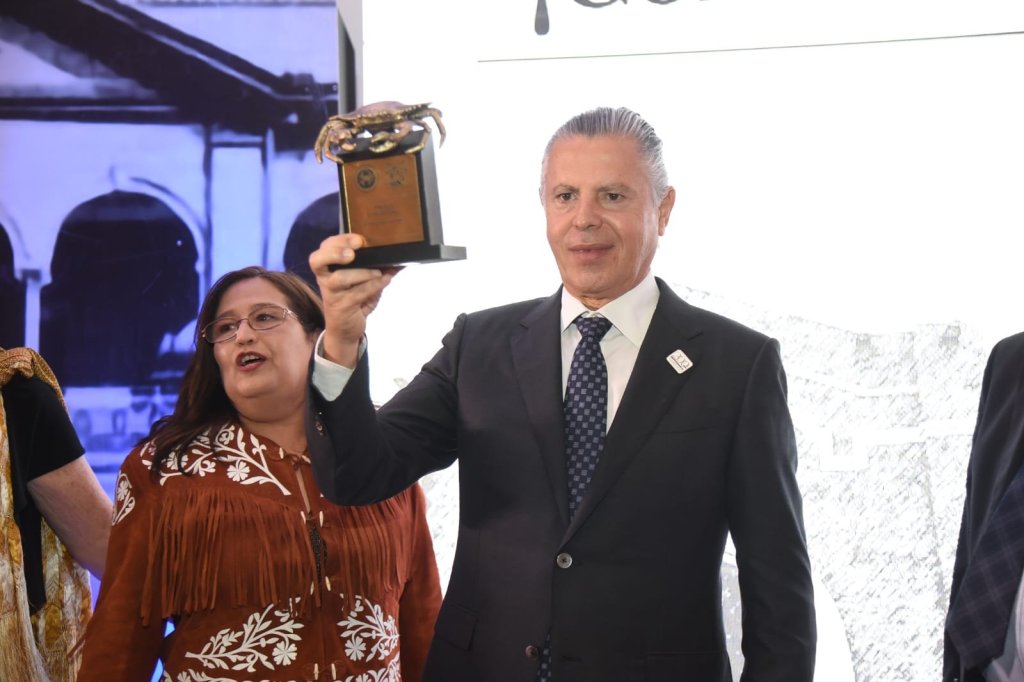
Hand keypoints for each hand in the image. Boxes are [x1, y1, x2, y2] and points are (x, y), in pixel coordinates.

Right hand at [309, 234, 401, 366]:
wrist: (345, 329)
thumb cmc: (354, 298)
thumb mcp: (365, 280)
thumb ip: (379, 266)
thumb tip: (400, 255)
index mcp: (328, 266)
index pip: (325, 247)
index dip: (338, 241)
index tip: (358, 240)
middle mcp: (324, 278)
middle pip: (317, 260)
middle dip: (335, 253)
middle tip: (353, 253)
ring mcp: (331, 293)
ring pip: (339, 279)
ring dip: (361, 273)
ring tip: (378, 272)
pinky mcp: (341, 307)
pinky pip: (356, 294)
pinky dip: (373, 286)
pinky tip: (385, 281)